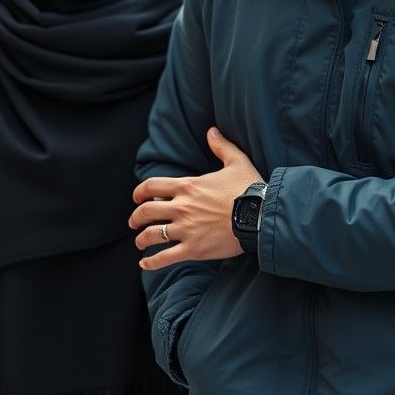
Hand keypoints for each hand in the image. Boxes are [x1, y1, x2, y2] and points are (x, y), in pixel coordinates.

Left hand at [130, 127, 263, 270]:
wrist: (261, 216)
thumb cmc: (250, 189)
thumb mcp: (237, 161)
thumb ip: (222, 146)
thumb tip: (212, 131)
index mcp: (187, 186)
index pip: (152, 186)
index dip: (140, 192)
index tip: (137, 198)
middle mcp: (182, 207)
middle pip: (146, 212)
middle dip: (136, 218)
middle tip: (134, 223)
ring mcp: (186, 229)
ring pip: (152, 236)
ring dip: (142, 240)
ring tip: (140, 243)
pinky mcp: (193, 249)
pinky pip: (165, 258)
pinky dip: (152, 263)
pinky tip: (146, 264)